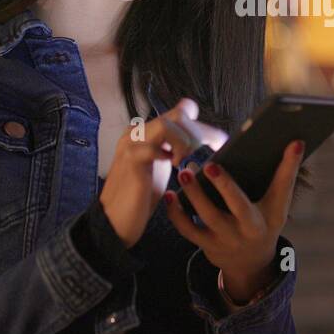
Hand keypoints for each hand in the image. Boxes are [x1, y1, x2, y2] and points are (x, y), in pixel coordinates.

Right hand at [99, 98, 228, 248]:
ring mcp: (131, 145)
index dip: (202, 125)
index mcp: (145, 133)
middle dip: (198, 133)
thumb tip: (196, 139)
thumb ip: (174, 150)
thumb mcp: (162, 168)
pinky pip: (153, 148)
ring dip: (184, 143)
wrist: (114, 222)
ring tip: (184, 162)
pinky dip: (169, 156)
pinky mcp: (131, 161)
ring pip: (166, 125)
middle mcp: (136, 133)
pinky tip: (173, 167)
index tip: (218, 142)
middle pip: (177, 114)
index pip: (180, 112)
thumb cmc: (139, 197)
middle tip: (203, 154)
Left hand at [164, 139, 304, 303]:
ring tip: (184, 173)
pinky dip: (176, 213)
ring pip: (206, 217)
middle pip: (235, 205)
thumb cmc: (265, 223)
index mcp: (269, 216)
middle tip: (208, 164)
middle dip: (223, 184)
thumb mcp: (278, 204)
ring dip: (193, 195)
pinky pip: (187, 229)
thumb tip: (296, 142)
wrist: (250, 263)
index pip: (280, 190)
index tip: (290, 144)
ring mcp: (226, 239)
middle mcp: (248, 229)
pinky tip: (170, 195)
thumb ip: (285, 175)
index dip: (285, 169)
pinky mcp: (207, 245)